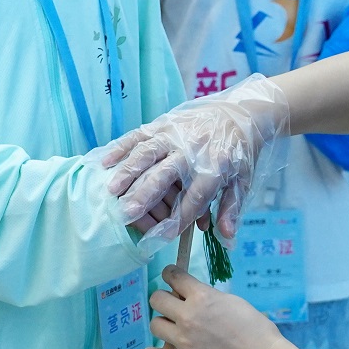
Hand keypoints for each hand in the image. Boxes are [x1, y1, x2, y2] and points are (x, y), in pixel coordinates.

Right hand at [102, 74, 291, 241]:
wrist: (241, 110)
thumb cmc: (239, 151)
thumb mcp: (243, 180)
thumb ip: (231, 207)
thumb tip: (225, 236)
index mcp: (216, 165)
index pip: (194, 197)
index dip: (178, 218)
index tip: (161, 237)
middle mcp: (192, 149)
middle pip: (165, 174)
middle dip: (145, 195)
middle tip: (126, 214)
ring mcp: (175, 134)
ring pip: (147, 153)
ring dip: (128, 171)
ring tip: (111, 190)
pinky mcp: (163, 123)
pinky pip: (138, 135)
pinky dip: (121, 147)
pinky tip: (105, 162)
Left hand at [146, 265, 287, 348]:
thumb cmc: (256, 328)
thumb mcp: (232, 301)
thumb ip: (208, 297)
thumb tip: (192, 297)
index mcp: (202, 297)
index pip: (173, 276)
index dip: (170, 274)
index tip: (170, 277)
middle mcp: (187, 316)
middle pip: (157, 299)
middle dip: (163, 298)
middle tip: (171, 304)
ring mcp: (183, 341)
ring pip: (155, 325)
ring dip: (163, 324)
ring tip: (172, 328)